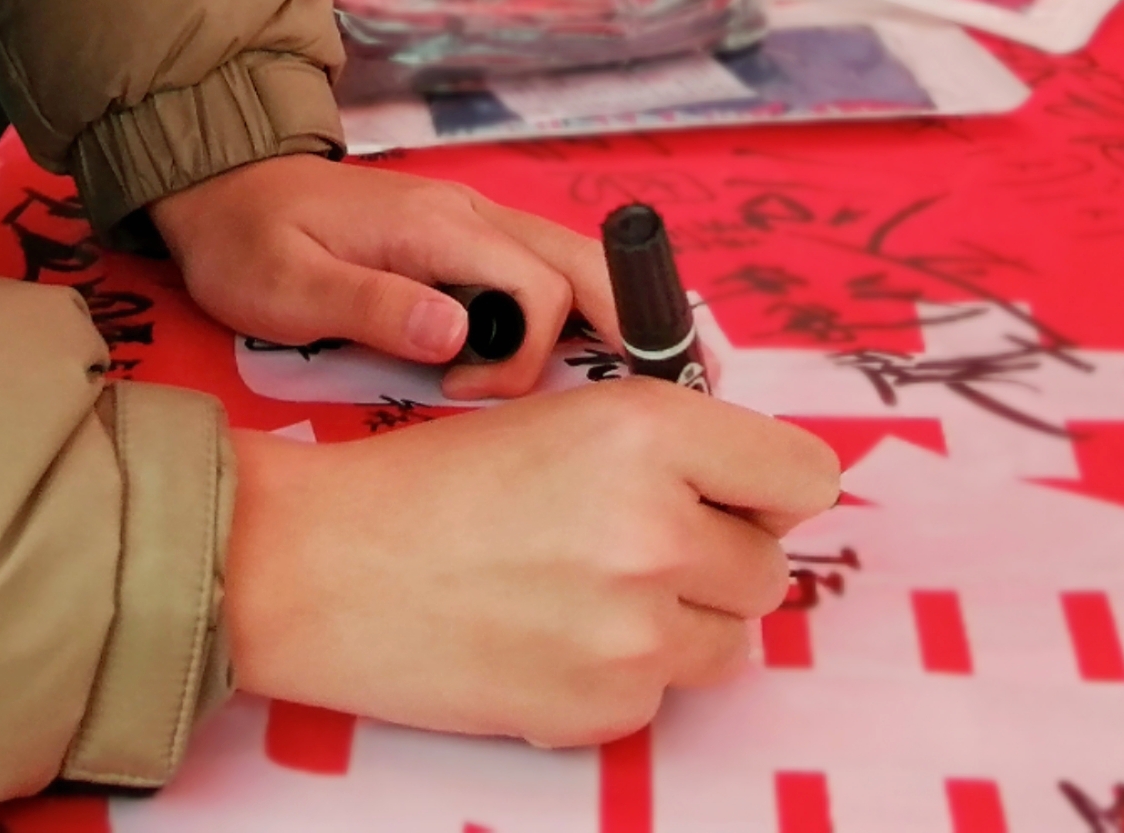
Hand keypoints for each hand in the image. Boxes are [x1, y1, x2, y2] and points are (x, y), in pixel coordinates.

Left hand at [152, 154, 617, 399]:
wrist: (221, 185)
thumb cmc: (247, 241)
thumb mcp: (289, 285)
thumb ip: (373, 307)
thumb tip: (459, 339)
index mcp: (438, 226)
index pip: (537, 288)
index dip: (527, 355)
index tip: (468, 395)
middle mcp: (471, 216)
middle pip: (585, 265)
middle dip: (637, 326)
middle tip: (680, 397)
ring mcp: (471, 224)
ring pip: (574, 264)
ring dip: (617, 318)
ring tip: (659, 387)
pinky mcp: (462, 241)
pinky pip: (544, 272)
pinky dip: (583, 312)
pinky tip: (596, 359)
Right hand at [222, 385, 841, 744]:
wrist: (320, 566)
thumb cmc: (425, 484)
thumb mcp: (556, 417)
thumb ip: (667, 446)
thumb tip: (755, 489)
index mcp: (644, 429)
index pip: (802, 474)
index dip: (769, 487)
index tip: (739, 496)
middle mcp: (656, 526)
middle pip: (769, 565)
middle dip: (716, 557)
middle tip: (630, 544)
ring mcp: (636, 627)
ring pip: (728, 638)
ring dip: (677, 620)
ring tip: (582, 591)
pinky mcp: (606, 705)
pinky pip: (665, 693)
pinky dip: (622, 673)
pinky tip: (549, 636)